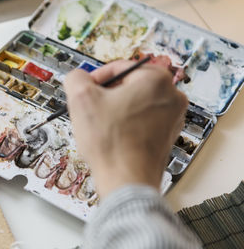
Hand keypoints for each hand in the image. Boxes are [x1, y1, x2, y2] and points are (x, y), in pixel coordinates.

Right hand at [64, 60, 187, 197]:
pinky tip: (113, 137)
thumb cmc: (111, 143)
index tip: (86, 91)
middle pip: (127, 86)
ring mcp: (173, 118)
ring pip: (134, 104)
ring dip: (115, 111)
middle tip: (92, 109)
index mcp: (156, 79)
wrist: (126, 181)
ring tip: (102, 126)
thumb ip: (76, 77)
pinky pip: (141, 121)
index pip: (118, 68)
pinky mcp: (167, 136)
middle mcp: (172, 96)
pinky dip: (125, 125)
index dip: (95, 79)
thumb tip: (79, 78)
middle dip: (106, 96)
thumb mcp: (81, 98)